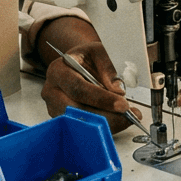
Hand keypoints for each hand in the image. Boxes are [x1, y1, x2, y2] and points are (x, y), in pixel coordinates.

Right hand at [38, 18, 140, 133]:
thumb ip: (107, 68)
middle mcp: (52, 92)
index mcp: (58, 71)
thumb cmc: (84, 58)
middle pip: (77, 110)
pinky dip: (102, 126)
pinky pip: (83, 128)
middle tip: (128, 115)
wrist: (75, 64)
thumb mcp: (97, 52)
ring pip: (80, 123)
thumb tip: (116, 91)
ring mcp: (55, 108)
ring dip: (106, 124)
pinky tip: (118, 121)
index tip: (122, 105)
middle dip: (106, 116)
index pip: (78, 88)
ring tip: (127, 118)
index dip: (101, 99)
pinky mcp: (63, 120)